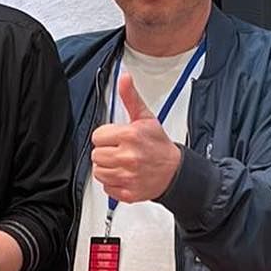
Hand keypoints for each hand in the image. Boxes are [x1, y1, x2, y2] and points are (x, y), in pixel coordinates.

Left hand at [90, 75, 182, 204]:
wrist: (175, 171)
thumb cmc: (159, 146)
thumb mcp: (146, 118)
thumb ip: (131, 98)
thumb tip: (124, 79)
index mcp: (130, 136)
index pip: (97, 136)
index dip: (106, 136)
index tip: (116, 138)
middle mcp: (128, 157)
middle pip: (96, 155)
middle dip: (106, 151)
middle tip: (120, 150)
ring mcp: (127, 176)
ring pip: (98, 172)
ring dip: (107, 167)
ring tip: (121, 163)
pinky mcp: (127, 192)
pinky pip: (107, 188)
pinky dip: (113, 183)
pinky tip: (124, 175)